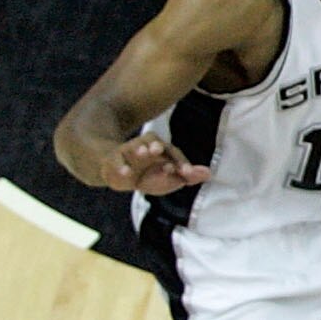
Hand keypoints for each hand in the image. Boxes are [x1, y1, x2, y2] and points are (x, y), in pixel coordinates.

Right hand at [85, 131, 209, 195]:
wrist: (113, 168)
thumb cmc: (144, 172)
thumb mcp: (164, 176)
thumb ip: (185, 175)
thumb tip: (209, 173)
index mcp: (160, 150)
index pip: (173, 152)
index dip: (181, 162)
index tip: (189, 174)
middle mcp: (145, 147)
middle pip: (154, 143)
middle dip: (159, 148)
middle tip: (163, 150)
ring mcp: (127, 152)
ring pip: (134, 147)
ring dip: (141, 149)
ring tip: (147, 152)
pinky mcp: (111, 160)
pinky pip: (115, 161)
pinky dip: (120, 166)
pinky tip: (126, 173)